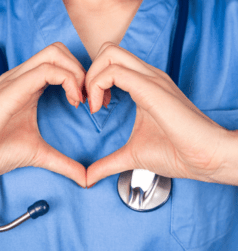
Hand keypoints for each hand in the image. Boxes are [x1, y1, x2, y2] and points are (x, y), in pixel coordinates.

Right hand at [0, 42, 86, 187]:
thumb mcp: (37, 154)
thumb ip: (63, 163)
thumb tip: (84, 178)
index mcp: (27, 88)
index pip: (60, 64)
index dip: (81, 78)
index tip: (89, 103)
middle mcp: (22, 78)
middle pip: (59, 51)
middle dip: (81, 70)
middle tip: (88, 97)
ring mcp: (16, 80)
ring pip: (55, 54)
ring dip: (76, 73)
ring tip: (80, 99)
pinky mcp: (11, 89)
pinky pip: (46, 71)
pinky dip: (68, 80)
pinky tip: (73, 102)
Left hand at [86, 42, 230, 186]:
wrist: (206, 159)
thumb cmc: (176, 153)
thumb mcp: (132, 155)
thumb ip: (107, 163)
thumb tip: (88, 178)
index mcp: (144, 85)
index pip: (110, 64)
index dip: (93, 82)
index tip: (91, 106)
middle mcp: (147, 76)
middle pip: (108, 51)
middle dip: (88, 74)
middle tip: (88, 101)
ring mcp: (151, 79)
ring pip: (109, 54)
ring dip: (91, 78)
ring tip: (94, 106)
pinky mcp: (152, 88)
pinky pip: (115, 72)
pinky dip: (98, 85)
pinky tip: (100, 109)